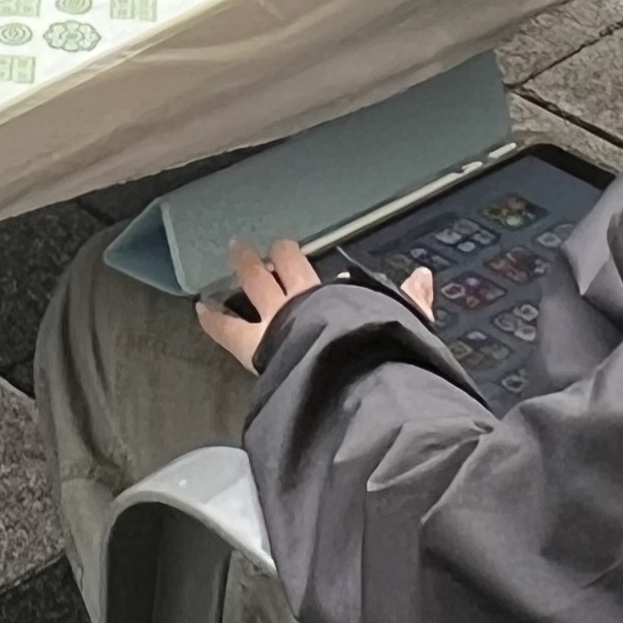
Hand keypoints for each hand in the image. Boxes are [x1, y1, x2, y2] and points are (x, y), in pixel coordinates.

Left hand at [196, 239, 430, 370]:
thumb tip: (422, 278)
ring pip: (256, 285)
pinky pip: (226, 327)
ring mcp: (276, 321)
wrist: (342, 376)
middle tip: (276, 246)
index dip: (338, 284)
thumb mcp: (403, 328)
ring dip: (247, 266)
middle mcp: (306, 303)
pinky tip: (200, 308)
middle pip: (292, 270)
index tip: (340, 280)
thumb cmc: (374, 356)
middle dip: (283, 257)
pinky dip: (213, 317)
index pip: (338, 287)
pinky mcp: (253, 345)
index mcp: (341, 302)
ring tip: (236, 249)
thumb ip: (412, 305)